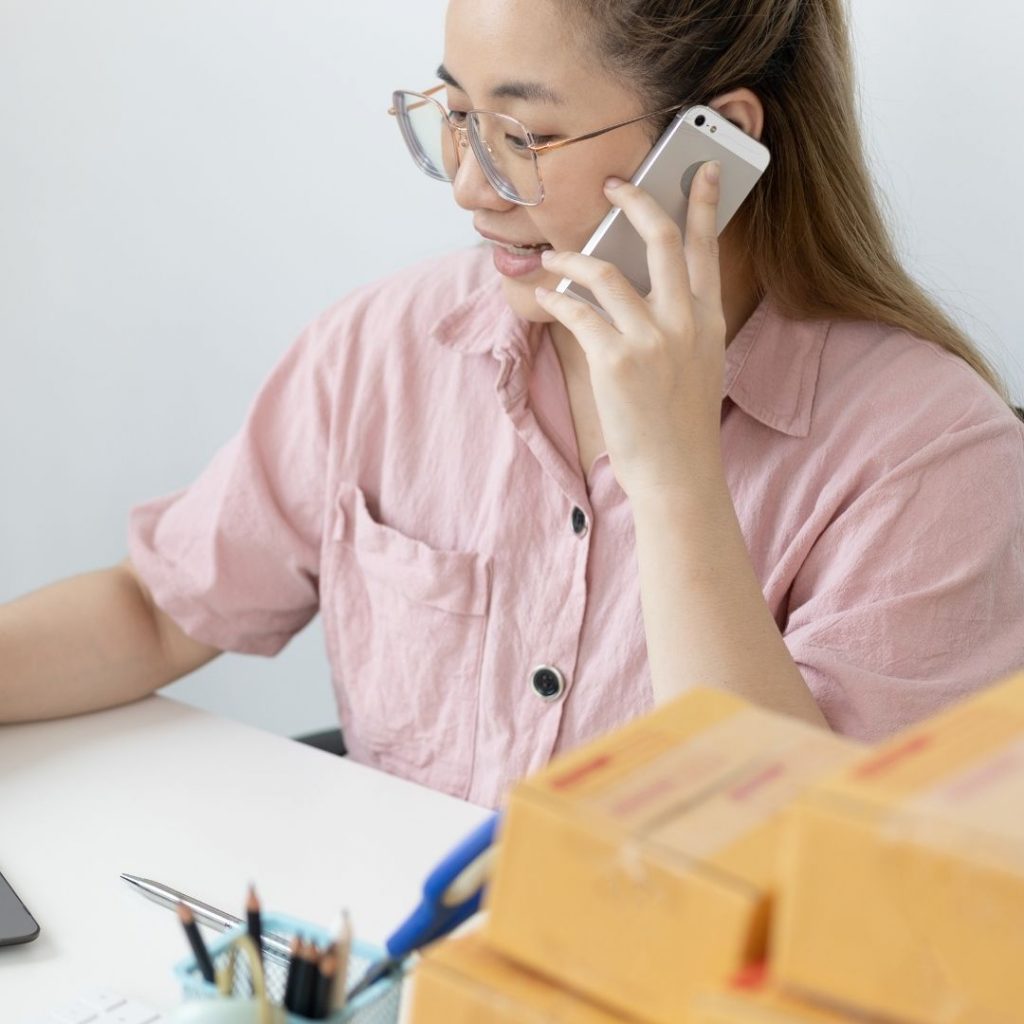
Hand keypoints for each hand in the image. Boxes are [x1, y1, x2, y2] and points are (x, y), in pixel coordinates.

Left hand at [535, 161, 726, 500]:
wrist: (678, 474)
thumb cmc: (682, 424)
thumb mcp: (700, 365)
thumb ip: (682, 323)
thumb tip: (643, 286)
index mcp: (708, 320)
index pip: (706, 247)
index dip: (702, 202)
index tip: (698, 169)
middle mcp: (684, 322)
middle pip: (661, 239)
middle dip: (635, 201)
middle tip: (613, 185)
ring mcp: (651, 340)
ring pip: (607, 271)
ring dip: (574, 257)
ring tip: (555, 257)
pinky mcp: (615, 361)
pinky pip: (578, 312)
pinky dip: (558, 299)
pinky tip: (548, 296)